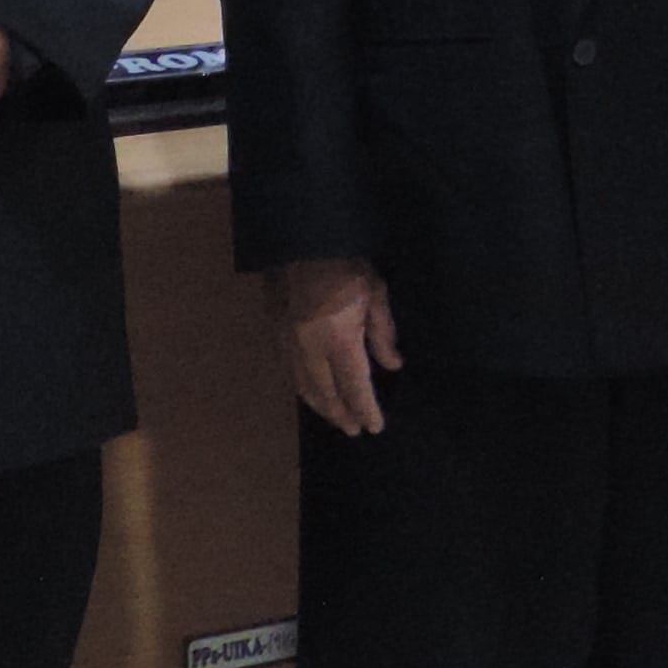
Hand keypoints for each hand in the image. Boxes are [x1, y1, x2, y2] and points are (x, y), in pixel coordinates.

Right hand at [274, 257, 399, 435]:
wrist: (300, 238)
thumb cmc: (347, 261)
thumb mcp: (376, 292)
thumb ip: (383, 332)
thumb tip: (393, 365)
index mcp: (338, 338)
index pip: (354, 387)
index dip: (365, 409)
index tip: (375, 427)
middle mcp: (309, 348)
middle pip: (325, 393)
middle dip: (341, 414)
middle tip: (355, 430)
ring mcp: (287, 341)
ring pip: (302, 386)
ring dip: (320, 406)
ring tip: (335, 417)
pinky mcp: (274, 331)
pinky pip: (288, 370)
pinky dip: (302, 388)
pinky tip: (311, 391)